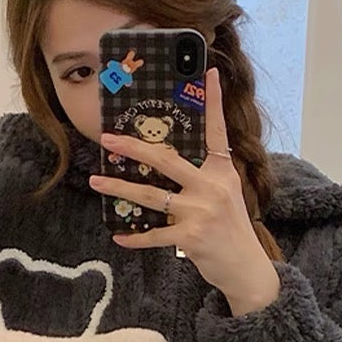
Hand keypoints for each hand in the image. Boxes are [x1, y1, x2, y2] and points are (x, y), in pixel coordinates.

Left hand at [88, 67, 279, 314]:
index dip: (213, 102)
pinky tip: (120, 237)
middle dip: (132, 147)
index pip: (217, 131)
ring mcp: (200, 212)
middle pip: (166, 160)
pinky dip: (135, 238)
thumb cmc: (231, 230)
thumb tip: (167, 164)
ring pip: (151, 195)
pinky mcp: (190, 237)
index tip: (210, 73)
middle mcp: (212, 187)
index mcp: (222, 171)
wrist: (245, 268)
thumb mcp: (226, 195)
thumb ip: (204, 177)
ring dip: (120, 188)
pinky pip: (154, 234)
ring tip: (96, 181)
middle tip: (107, 139)